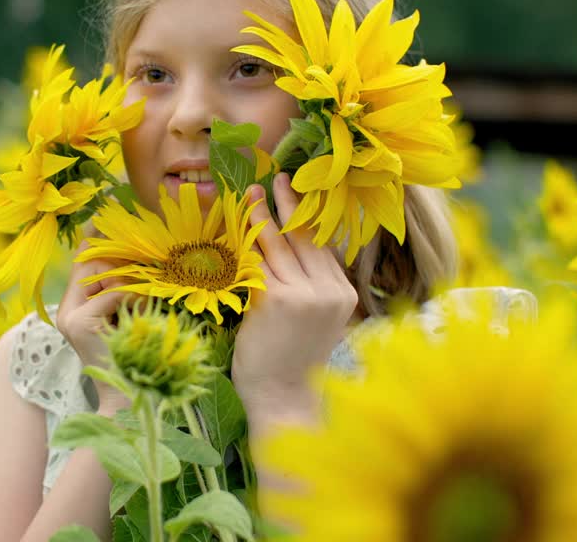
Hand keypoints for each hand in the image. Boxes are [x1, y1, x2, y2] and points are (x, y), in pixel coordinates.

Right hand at [56, 233, 133, 413]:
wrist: (128, 396)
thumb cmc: (134, 354)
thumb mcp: (128, 315)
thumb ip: (124, 287)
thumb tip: (135, 251)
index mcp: (74, 304)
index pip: (81, 258)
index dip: (93, 235)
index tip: (105, 210)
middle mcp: (65, 308)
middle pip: (94, 261)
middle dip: (123, 267)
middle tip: (145, 284)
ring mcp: (68, 316)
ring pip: (104, 273)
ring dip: (131, 283)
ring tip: (145, 303)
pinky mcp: (78, 323)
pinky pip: (112, 293)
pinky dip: (133, 298)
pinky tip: (142, 311)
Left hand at [231, 173, 358, 422]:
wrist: (283, 399)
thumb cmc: (292, 362)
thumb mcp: (314, 321)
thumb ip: (309, 287)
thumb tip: (287, 249)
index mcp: (343, 294)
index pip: (323, 245)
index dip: (308, 216)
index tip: (296, 192)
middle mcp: (328, 290)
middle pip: (304, 236)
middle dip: (288, 203)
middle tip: (276, 178)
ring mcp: (303, 294)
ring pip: (277, 245)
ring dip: (261, 217)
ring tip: (248, 195)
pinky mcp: (276, 300)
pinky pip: (256, 263)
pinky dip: (245, 244)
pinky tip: (234, 228)